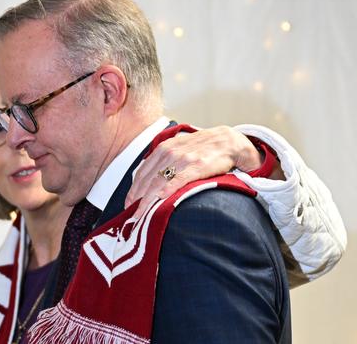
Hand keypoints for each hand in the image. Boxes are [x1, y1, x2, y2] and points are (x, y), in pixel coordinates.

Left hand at [125, 126, 262, 216]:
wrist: (228, 141)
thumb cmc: (202, 148)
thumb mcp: (178, 149)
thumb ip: (163, 161)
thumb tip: (148, 180)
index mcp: (163, 149)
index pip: (142, 172)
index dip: (133, 189)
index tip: (128, 204)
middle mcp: (169, 152)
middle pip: (147, 179)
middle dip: (136, 198)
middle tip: (131, 214)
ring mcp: (183, 159)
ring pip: (158, 181)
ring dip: (147, 200)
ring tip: (140, 214)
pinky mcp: (197, 166)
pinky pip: (178, 179)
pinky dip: (167, 189)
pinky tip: (160, 199)